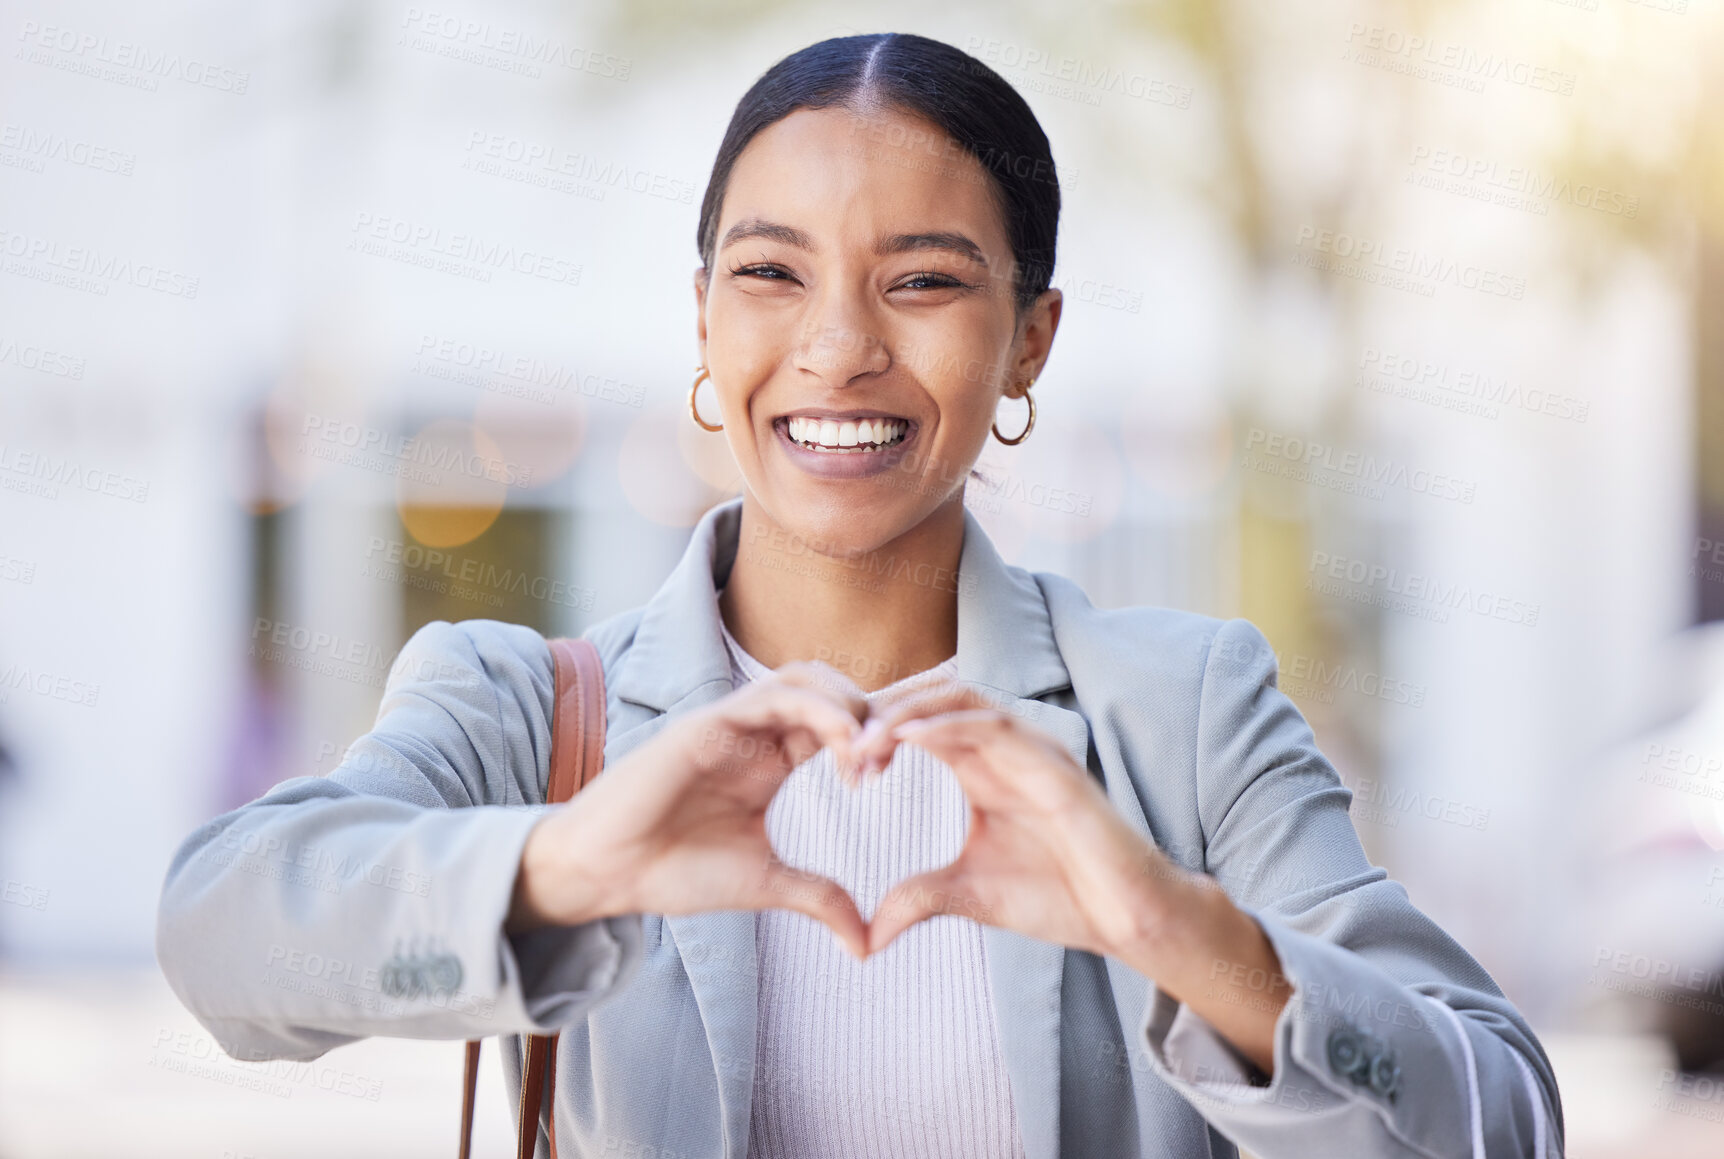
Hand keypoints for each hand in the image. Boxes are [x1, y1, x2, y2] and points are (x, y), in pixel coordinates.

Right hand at [508, 662, 874, 957]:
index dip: (870, 738)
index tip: (886, 777)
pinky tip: (841, 747)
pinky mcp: (708, 723)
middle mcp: (754, 733)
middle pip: (828, 687)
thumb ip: (819, 899)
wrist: (608, 874)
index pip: (835, 723)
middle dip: (868, 712)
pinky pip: (773, 696)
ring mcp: (731, 722)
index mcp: (771, 760)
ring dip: (846, 704)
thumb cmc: (674, 872)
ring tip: (866, 752)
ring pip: (804, 678)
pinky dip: (818, 710)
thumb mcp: (765, 883)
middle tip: (886, 758)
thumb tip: (867, 945)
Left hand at [848, 681, 1173, 959]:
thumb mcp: (966, 895)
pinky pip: (996, 728)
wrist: (1125, 919)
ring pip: (961, 698)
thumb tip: (864, 939)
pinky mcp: (1055, 767)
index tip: (838, 763)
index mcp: (982, 766)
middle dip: (883, 710)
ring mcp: (1033, 751)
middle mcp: (1006, 747)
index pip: (921, 720)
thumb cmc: (1059, 897)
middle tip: (839, 743)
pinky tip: (909, 737)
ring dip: (908, 712)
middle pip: (934, 696)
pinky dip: (949, 726)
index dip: (875, 729)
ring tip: (864, 740)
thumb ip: (916, 899)